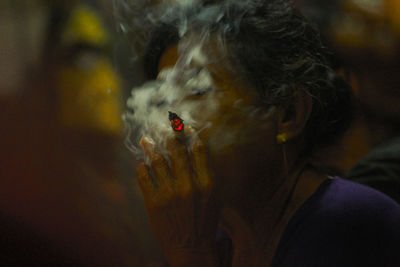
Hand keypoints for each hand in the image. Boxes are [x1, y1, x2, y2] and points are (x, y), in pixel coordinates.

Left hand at [137, 130, 218, 266]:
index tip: (184, 126)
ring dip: (150, 147)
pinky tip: (142, 164)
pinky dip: (142, 167)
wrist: (191, 248)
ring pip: (157, 159)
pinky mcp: (154, 202)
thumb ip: (207, 172)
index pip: (198, 148)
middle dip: (168, 134)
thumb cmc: (204, 221)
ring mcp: (170, 192)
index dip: (190, 133)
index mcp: (207, 182)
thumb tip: (196, 148)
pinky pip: (144, 176)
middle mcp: (189, 184)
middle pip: (176, 150)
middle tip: (163, 127)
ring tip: (146, 140)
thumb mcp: (214, 196)